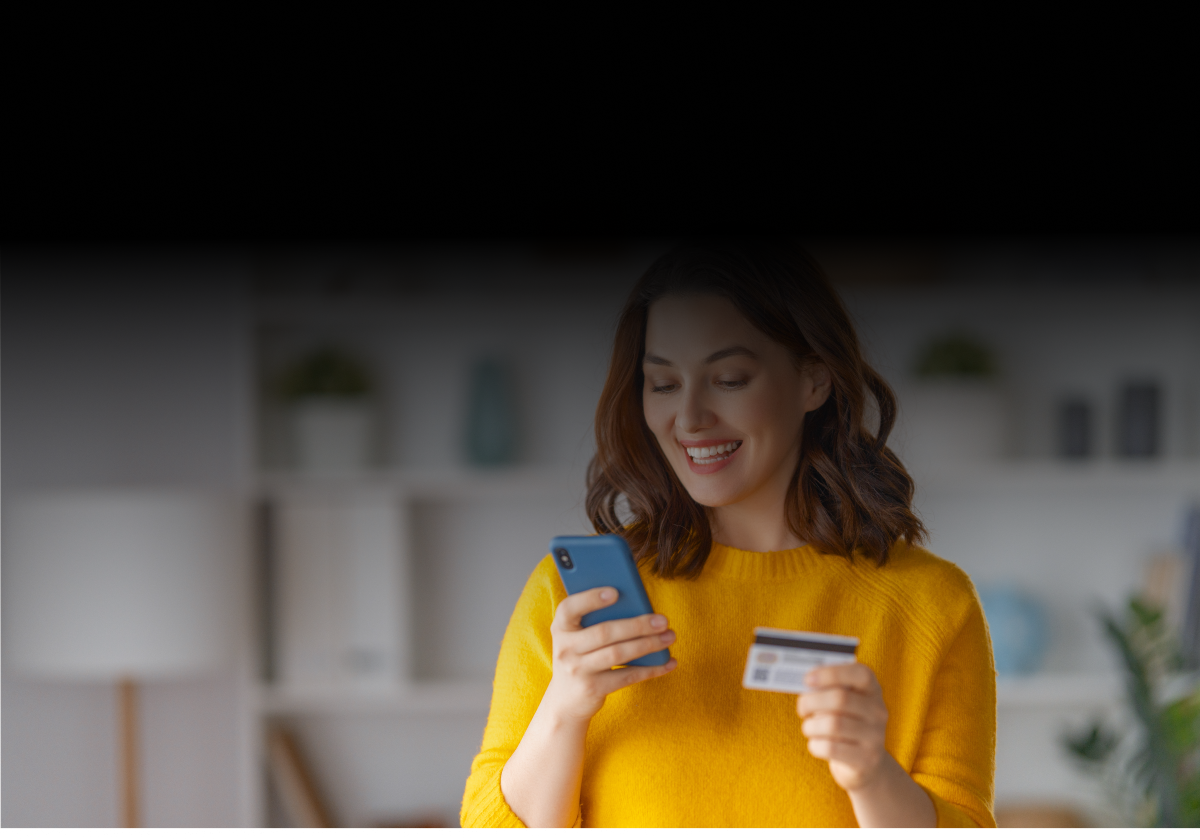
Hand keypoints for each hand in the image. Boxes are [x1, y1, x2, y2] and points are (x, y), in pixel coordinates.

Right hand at [543, 586, 676, 721]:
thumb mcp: (576, 637)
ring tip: (669, 636)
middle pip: (604, 632)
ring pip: (618, 653)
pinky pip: (627, 676)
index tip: (616, 592)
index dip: (591, 598)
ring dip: (648, 644)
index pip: (569, 608)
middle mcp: (565, 648)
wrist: (564, 701)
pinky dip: (651, 669)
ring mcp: (578, 670)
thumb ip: (595, 620)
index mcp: (560, 627)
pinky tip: (668, 662)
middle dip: (637, 625)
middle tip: (663, 620)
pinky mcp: (593, 688)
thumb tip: (637, 606)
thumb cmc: (579, 657)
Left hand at [797, 663, 889, 790]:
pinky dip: (815, 745)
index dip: (832, 673)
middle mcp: (878, 711)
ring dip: (811, 726)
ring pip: (833, 724)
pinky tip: (817, 743)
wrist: (866, 764)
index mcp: (872, 690)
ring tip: (809, 728)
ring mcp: (875, 737)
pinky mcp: (866, 759)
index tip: (807, 679)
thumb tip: (806, 684)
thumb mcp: (842, 703)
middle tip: (802, 708)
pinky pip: (830, 748)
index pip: (860, 674)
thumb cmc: (845, 724)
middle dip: (811, 702)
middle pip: (840, 699)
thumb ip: (828, 690)